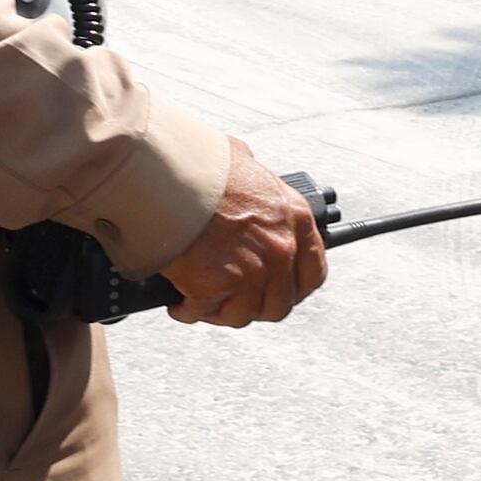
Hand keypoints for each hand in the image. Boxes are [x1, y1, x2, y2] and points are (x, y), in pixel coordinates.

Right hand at [160, 137, 328, 326]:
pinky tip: (180, 302)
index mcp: (295, 218)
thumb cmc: (202, 165)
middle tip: (233, 300)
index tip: (278, 292)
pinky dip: (188, 310)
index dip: (293, 290)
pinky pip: (202, 312)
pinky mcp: (216, 284)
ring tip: (203, 301)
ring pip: (242, 315)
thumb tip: (248, 179)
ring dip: (220, 311)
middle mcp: (280, 248)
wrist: (166, 172)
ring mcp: (251, 270)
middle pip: (279, 304)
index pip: (313, 274)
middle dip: (253, 306)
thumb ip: (257, 189)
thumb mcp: (248, 165)